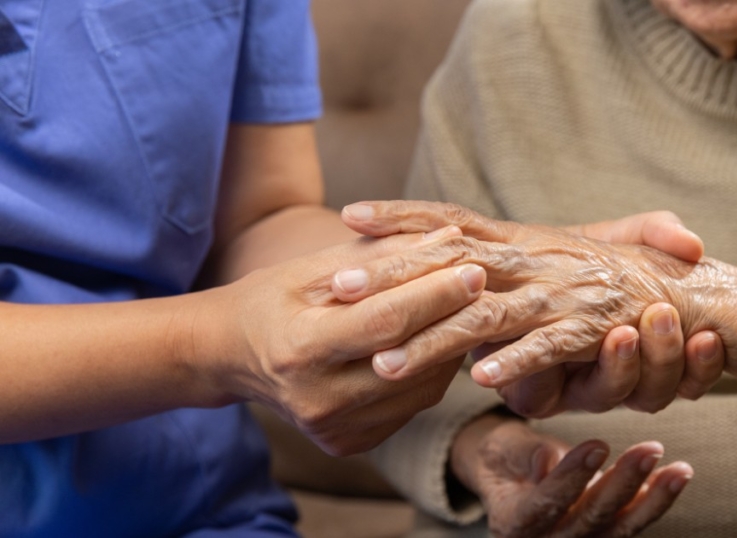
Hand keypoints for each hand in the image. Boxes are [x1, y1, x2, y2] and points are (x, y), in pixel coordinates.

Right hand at [191, 227, 483, 455]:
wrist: (231, 356)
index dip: (435, 294)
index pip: (385, 322)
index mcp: (300, 350)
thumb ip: (383, 256)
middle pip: (410, 358)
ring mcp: (335, 429)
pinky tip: (437, 341)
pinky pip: (412, 406)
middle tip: (486, 282)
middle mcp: (317, 400)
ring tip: (464, 308)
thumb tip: (450, 238)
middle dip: (454, 316)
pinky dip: (432, 371)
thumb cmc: (273, 299)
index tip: (474, 266)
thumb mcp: (316, 268)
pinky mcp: (350, 443)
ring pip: (421, 388)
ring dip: (450, 345)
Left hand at [341, 201, 736, 401]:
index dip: (403, 217)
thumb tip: (448, 254)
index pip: (453, 222)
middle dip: (395, 274)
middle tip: (339, 285)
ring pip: (488, 314)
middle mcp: (537, 260)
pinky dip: (520, 362)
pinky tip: (483, 379)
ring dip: (436, 338)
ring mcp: (563, 293)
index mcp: (523, 241)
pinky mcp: (594, 329)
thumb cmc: (614, 279)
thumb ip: (507, 257)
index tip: (350, 214)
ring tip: (387, 360)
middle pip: (453, 264)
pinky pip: (551, 347)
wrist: (693, 295)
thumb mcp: (553, 259)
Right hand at [450, 414, 692, 537]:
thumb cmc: (504, 458)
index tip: (598, 444)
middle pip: (589, 519)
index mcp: (513, 523)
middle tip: (651, 449)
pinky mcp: (601, 536)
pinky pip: (630, 524)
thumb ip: (523, 455)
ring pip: (618, 528)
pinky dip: (654, 501)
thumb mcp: (501, 449)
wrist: (511, 479)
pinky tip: (675, 478)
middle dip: (623, 484)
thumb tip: (548, 459)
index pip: (545, 504)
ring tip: (679, 470)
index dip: (571, 477)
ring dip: (653, 499)